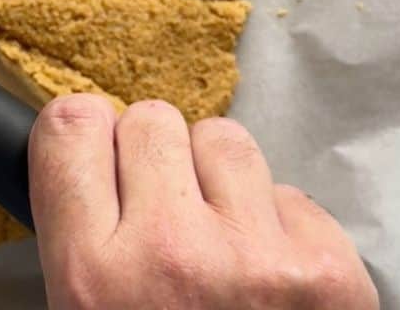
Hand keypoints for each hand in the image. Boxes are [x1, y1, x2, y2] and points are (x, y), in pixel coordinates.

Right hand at [30, 96, 377, 308]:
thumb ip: (80, 244)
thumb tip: (89, 162)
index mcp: (91, 279)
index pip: (70, 127)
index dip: (82, 138)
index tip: (94, 157)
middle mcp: (170, 254)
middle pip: (150, 120)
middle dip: (152, 159)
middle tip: (161, 211)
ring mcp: (256, 258)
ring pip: (223, 138)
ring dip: (217, 179)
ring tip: (219, 241)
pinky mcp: (330, 271)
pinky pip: (289, 192)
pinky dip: (276, 225)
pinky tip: (269, 278)